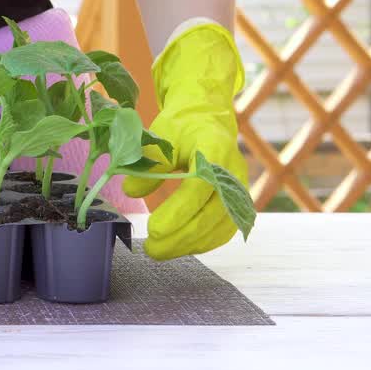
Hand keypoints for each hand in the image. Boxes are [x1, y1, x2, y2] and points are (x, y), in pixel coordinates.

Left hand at [123, 21, 248, 259]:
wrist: (207, 117)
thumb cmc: (181, 126)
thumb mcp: (161, 135)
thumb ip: (149, 163)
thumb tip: (130, 189)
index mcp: (215, 150)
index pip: (200, 187)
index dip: (178, 211)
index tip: (153, 228)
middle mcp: (234, 172)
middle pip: (212, 214)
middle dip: (180, 237)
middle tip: (151, 249)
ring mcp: (240, 189)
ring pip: (221, 227)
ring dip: (190, 245)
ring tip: (160, 252)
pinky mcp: (239, 203)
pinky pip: (225, 230)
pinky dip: (203, 243)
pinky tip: (180, 248)